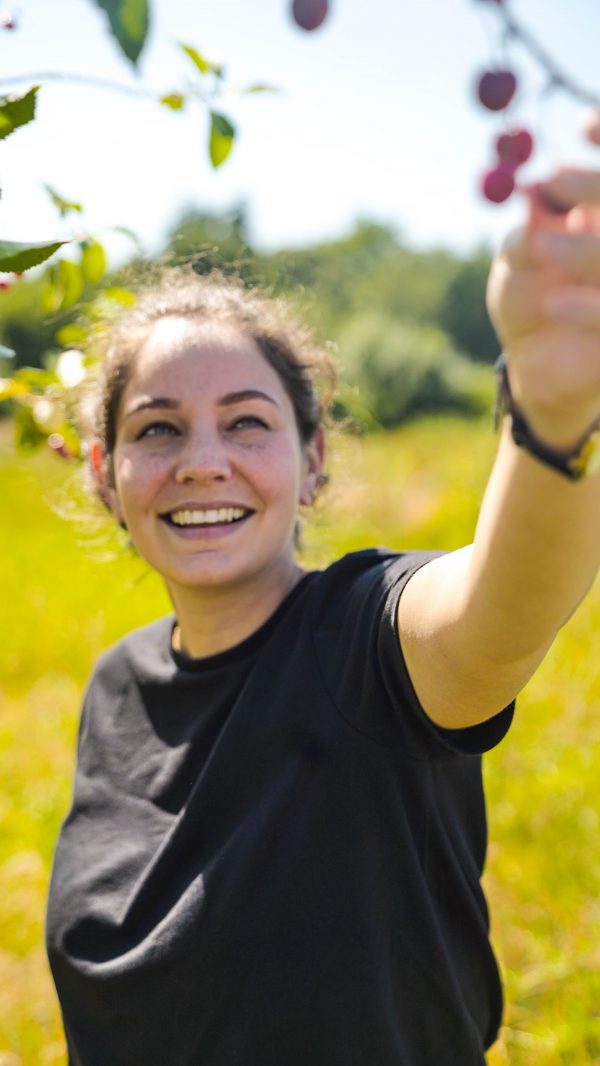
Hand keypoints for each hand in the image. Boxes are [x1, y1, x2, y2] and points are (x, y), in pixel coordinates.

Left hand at [487, 167, 599, 447]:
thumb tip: (534, 190)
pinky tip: (552, 306)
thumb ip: (529, 229)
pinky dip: (589, 309)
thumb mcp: (517, 259)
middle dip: (594, 186)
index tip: (584, 128)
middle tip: (555, 183)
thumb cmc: (528, 298)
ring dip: (586, 248)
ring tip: (540, 248)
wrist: (536, 363)